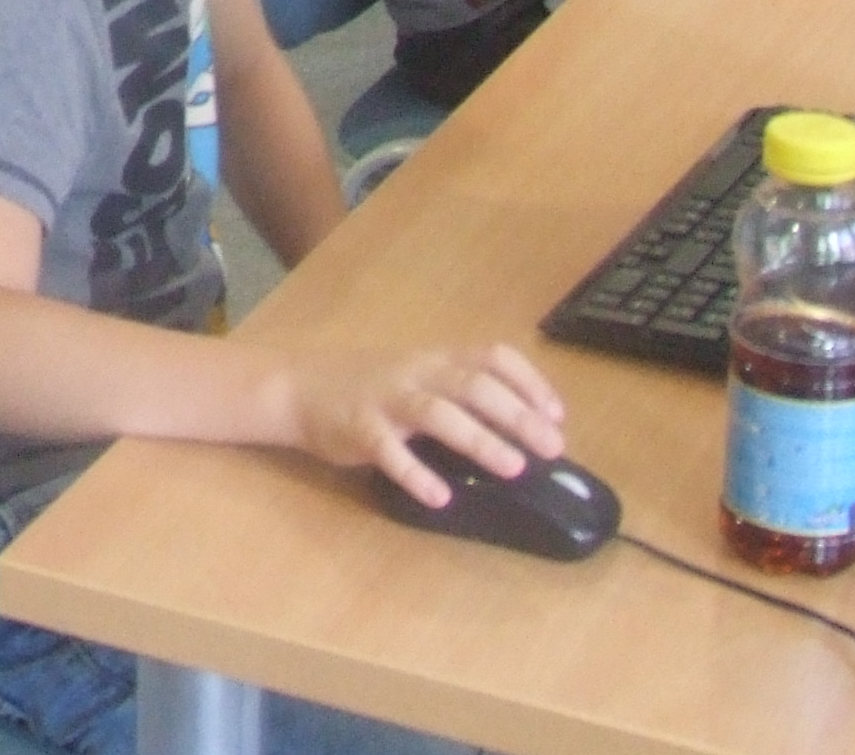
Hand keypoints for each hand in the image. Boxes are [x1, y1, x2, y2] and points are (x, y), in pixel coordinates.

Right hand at [291, 343, 566, 507]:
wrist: (296, 387)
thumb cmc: (367, 386)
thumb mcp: (417, 377)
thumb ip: (459, 395)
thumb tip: (524, 431)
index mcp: (435, 361)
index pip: (491, 357)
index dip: (529, 382)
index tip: (557, 414)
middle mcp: (415, 374)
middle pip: (472, 386)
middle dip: (517, 415)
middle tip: (552, 447)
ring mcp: (386, 400)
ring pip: (437, 413)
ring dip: (478, 438)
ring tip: (513, 467)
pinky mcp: (359, 429)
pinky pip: (388, 450)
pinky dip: (415, 472)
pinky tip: (438, 496)